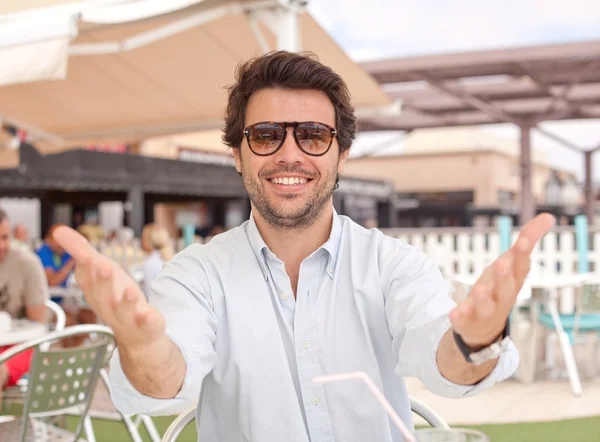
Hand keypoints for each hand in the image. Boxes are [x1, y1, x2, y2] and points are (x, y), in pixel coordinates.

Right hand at [54, 226, 165, 350]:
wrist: (136, 334)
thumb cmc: (115, 296)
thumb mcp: (101, 269)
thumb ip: (82, 251)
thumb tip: (58, 230)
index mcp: (94, 290)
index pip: (87, 278)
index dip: (87, 266)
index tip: (84, 252)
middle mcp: (107, 305)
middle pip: (103, 294)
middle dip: (103, 281)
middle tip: (105, 266)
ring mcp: (127, 317)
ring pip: (123, 310)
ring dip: (125, 301)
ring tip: (129, 290)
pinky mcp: (145, 324)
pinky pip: (145, 322)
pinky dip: (146, 318)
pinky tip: (148, 313)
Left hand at [450, 213, 555, 347]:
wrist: (484, 329)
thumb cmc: (499, 289)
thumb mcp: (510, 263)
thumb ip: (527, 240)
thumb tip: (548, 216)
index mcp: (513, 281)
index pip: (520, 267)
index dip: (522, 254)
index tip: (523, 240)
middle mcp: (502, 297)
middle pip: (506, 288)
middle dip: (504, 276)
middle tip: (502, 262)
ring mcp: (484, 311)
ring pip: (486, 306)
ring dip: (484, 298)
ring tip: (480, 289)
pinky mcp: (467, 321)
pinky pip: (463, 320)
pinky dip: (460, 317)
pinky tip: (455, 313)